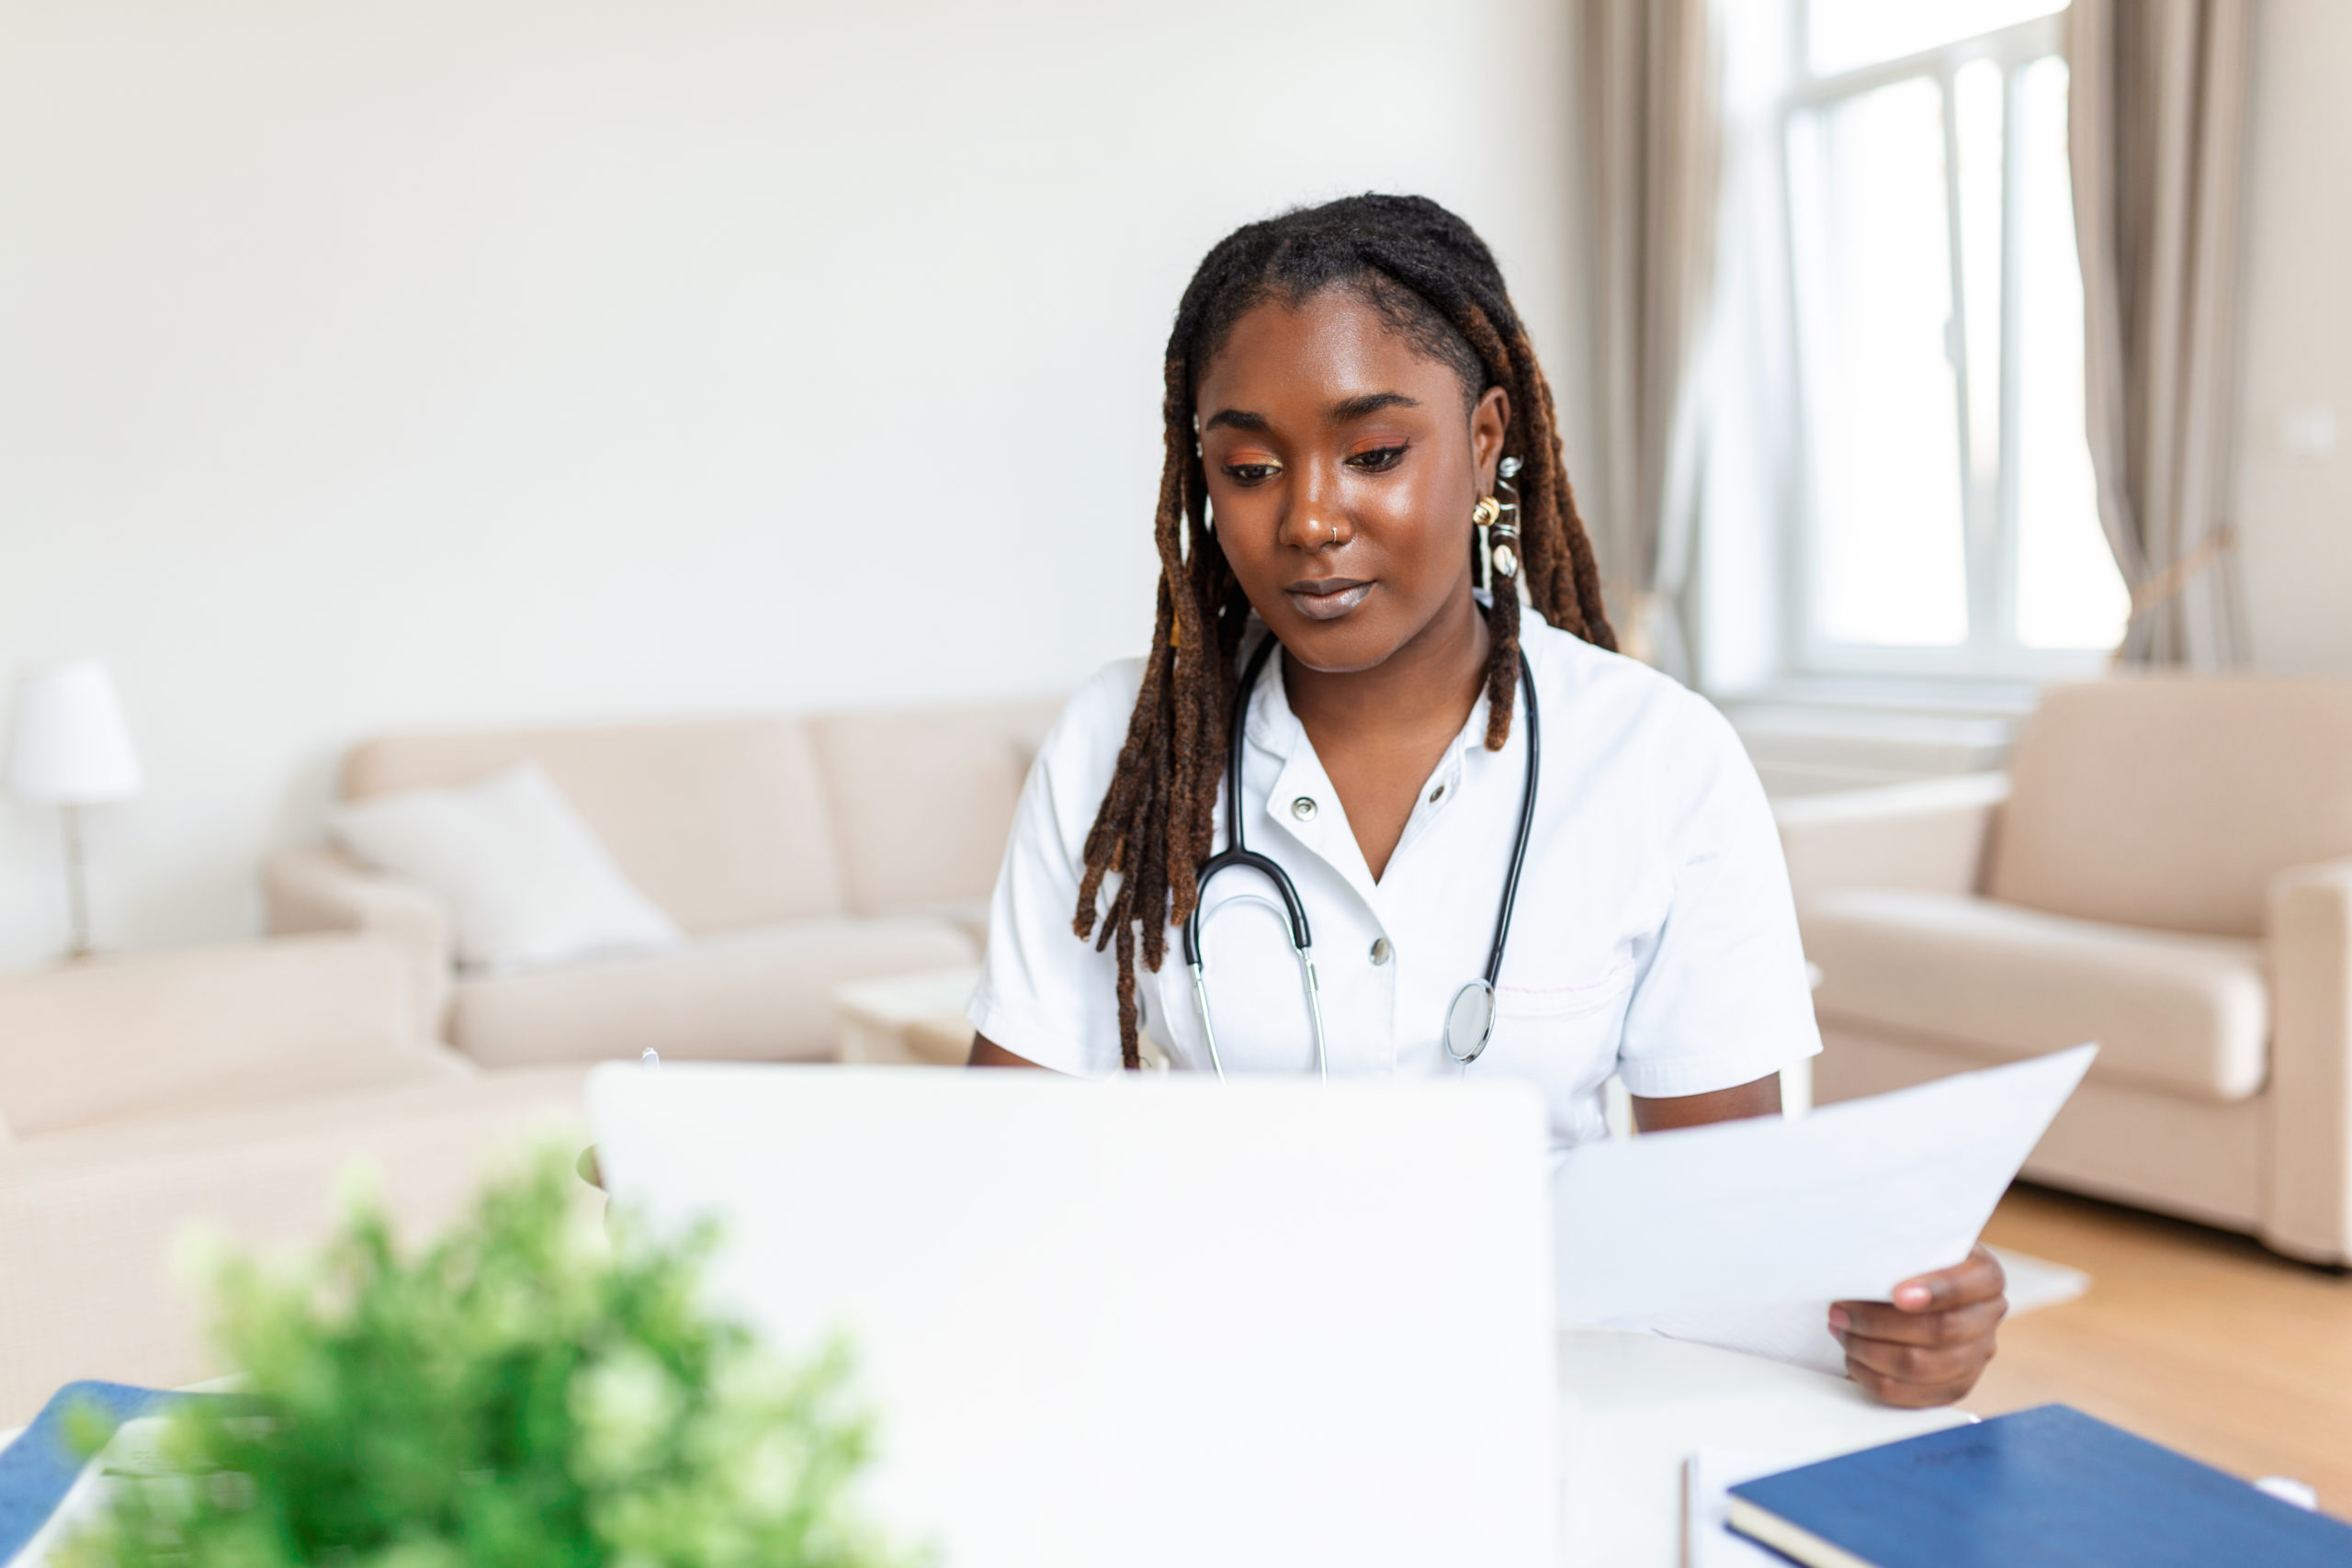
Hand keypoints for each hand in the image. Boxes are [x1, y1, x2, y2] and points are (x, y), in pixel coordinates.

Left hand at [1831, 1243, 2005, 1407]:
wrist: (1912, 1285)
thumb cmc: (1908, 1259)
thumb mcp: (1913, 1241)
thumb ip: (1902, 1248)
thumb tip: (1866, 1262)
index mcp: (1985, 1276)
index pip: (1969, 1285)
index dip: (1936, 1291)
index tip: (1897, 1294)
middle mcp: (1987, 1317)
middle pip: (1941, 1331)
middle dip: (1879, 1322)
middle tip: (1839, 1310)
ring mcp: (1975, 1357)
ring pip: (1921, 1366)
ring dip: (1869, 1349)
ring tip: (1841, 1330)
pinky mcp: (1953, 1387)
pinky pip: (1909, 1395)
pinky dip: (1872, 1376)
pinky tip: (1852, 1357)